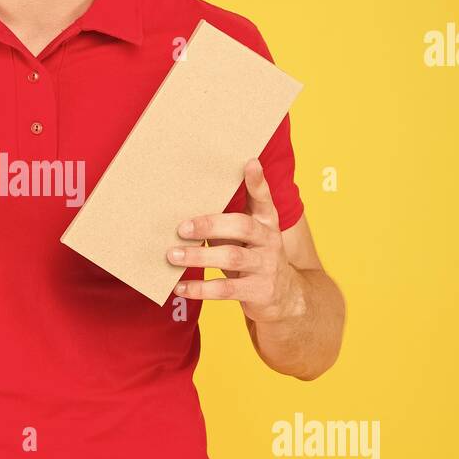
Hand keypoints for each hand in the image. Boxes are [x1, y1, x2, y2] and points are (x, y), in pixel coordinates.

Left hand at [165, 158, 303, 323]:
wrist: (285, 295)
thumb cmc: (252, 255)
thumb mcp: (246, 235)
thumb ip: (226, 220)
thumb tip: (183, 211)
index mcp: (266, 222)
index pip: (263, 199)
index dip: (257, 182)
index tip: (249, 163)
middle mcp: (269, 240)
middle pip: (241, 227)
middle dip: (210, 225)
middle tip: (181, 228)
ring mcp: (265, 266)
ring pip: (232, 257)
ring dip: (199, 256)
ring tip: (173, 256)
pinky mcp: (258, 291)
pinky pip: (226, 289)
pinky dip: (200, 289)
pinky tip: (179, 287)